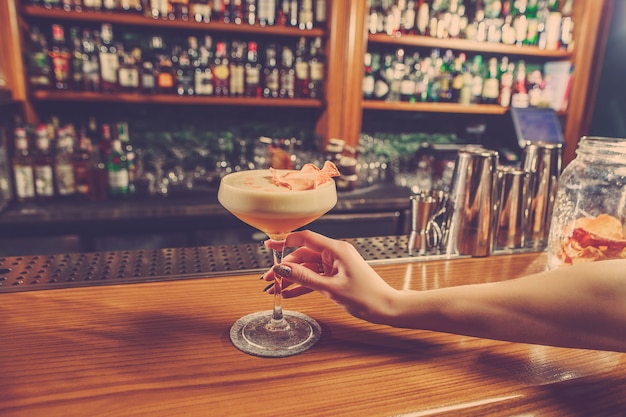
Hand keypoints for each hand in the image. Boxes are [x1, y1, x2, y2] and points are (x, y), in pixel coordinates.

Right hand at [263, 230, 398, 323]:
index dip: (285, 240)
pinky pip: (315, 277)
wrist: (385, 307)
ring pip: (307, 268)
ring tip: (276, 288)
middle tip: (269, 277)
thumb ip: (305, 278)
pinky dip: (303, 284)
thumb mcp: (331, 288)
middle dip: (285, 267)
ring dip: (292, 278)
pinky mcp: (336, 276)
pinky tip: (290, 293)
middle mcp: (335, 254)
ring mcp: (336, 265)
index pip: (306, 238)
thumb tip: (284, 270)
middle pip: (303, 255)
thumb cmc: (366, 296)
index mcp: (336, 250)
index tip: (270, 245)